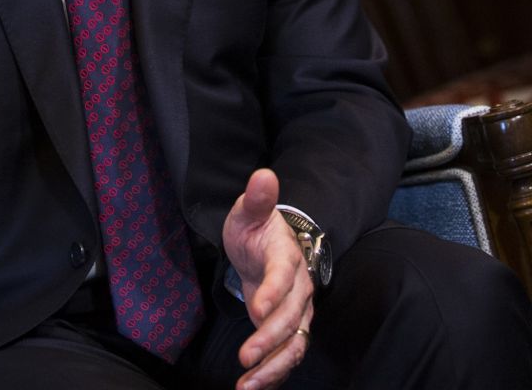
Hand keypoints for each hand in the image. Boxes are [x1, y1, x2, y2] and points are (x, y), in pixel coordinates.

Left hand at [222, 169, 313, 389]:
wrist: (267, 245)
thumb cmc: (256, 227)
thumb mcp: (249, 211)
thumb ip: (257, 198)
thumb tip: (263, 175)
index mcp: (286, 255)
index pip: (284, 275)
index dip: (273, 292)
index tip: (257, 309)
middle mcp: (298, 286)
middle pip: (292, 316)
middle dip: (270, 338)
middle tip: (246, 356)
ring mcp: (296, 310)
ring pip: (294, 343)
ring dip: (273, 366)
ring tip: (247, 384)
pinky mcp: (289, 328)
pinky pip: (288, 354)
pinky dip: (273, 373)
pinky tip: (251, 387)